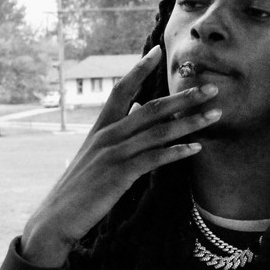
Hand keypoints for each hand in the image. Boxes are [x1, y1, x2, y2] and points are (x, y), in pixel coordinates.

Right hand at [21, 46, 220, 266]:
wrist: (55, 218)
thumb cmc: (79, 188)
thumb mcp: (95, 154)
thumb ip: (117, 132)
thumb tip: (138, 108)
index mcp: (101, 127)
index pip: (121, 89)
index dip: (140, 69)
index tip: (159, 50)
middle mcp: (107, 134)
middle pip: (151, 108)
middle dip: (183, 97)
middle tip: (211, 89)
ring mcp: (113, 153)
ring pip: (158, 131)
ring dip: (190, 122)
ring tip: (214, 115)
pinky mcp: (119, 174)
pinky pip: (153, 158)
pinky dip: (176, 151)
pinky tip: (196, 148)